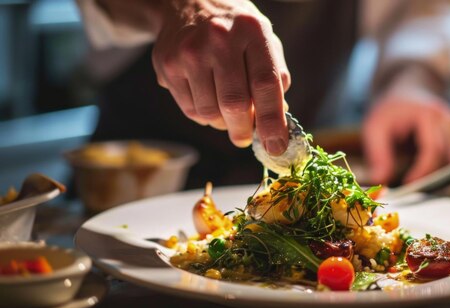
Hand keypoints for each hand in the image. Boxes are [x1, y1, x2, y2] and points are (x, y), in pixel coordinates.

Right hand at [152, 0, 289, 154]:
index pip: (265, 84)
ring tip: (226, 112)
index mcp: (252, 31)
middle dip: (243, 131)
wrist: (188, 2)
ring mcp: (190, 52)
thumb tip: (277, 120)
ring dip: (222, 123)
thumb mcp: (264, 40)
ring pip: (210, 112)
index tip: (277, 146)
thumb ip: (275, 78)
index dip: (272, 121)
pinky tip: (208, 99)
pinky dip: (204, 115)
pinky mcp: (168, 65)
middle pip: (234, 104)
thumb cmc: (235, 30)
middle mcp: (219, 39)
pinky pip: (190, 109)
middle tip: (245, 138)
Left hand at [363, 92, 449, 184]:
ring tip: (422, 182)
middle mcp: (447, 119)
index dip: (423, 170)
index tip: (409, 185)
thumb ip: (378, 155)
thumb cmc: (389, 112)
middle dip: (434, 176)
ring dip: (443, 173)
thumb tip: (381, 180)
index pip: (433, 148)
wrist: (404, 92)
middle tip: (416, 189)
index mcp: (426, 114)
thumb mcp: (374, 129)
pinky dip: (448, 168)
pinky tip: (431, 174)